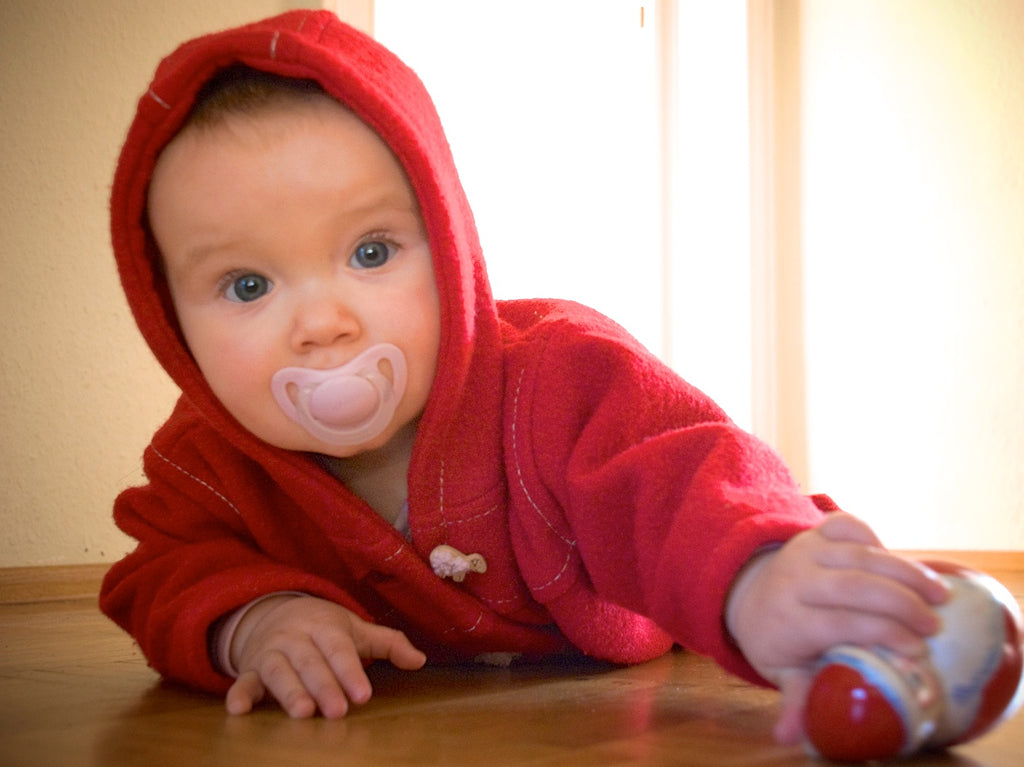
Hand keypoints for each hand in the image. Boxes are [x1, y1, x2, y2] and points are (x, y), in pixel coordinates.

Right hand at [224, 595, 425, 717]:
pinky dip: (239, 694)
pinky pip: (244, 681)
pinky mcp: (251, 669)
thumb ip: (388, 643)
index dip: (350, 672)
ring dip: (289, 692)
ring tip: (302, 713)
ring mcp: (272, 653)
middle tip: (338, 711)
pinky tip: (238, 710)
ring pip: (279, 672)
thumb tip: (420, 660)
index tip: (363, 696)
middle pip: (311, 663)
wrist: (274, 611)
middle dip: (324, 687)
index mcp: (325, 627)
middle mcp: (297, 638)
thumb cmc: (324, 628)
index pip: (339, 650)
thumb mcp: (355, 629)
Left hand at [725, 512, 949, 743]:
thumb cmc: (777, 640)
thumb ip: (795, 700)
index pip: (840, 622)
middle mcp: (795, 580)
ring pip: (859, 553)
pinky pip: (847, 525)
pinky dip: (875, 538)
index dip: (882, 634)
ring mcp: (805, 551)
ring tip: (940, 594)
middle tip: (935, 626)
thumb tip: (792, 739)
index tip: (917, 652)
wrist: (749, 594)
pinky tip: (899, 561)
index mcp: (788, 620)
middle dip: (902, 603)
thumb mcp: (782, 673)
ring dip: (905, 571)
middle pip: (855, 584)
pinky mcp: (814, 532)